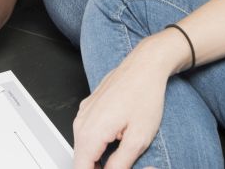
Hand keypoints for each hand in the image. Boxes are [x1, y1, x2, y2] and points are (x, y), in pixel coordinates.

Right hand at [72, 41, 174, 168]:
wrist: (145, 65)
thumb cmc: (144, 94)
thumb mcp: (138, 138)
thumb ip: (120, 164)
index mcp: (91, 132)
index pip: (80, 168)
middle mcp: (81, 122)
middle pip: (81, 159)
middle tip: (120, 166)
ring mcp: (83, 113)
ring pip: (83, 147)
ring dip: (98, 158)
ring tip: (120, 158)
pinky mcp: (88, 108)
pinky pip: (87, 133)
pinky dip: (98, 144)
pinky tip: (117, 141)